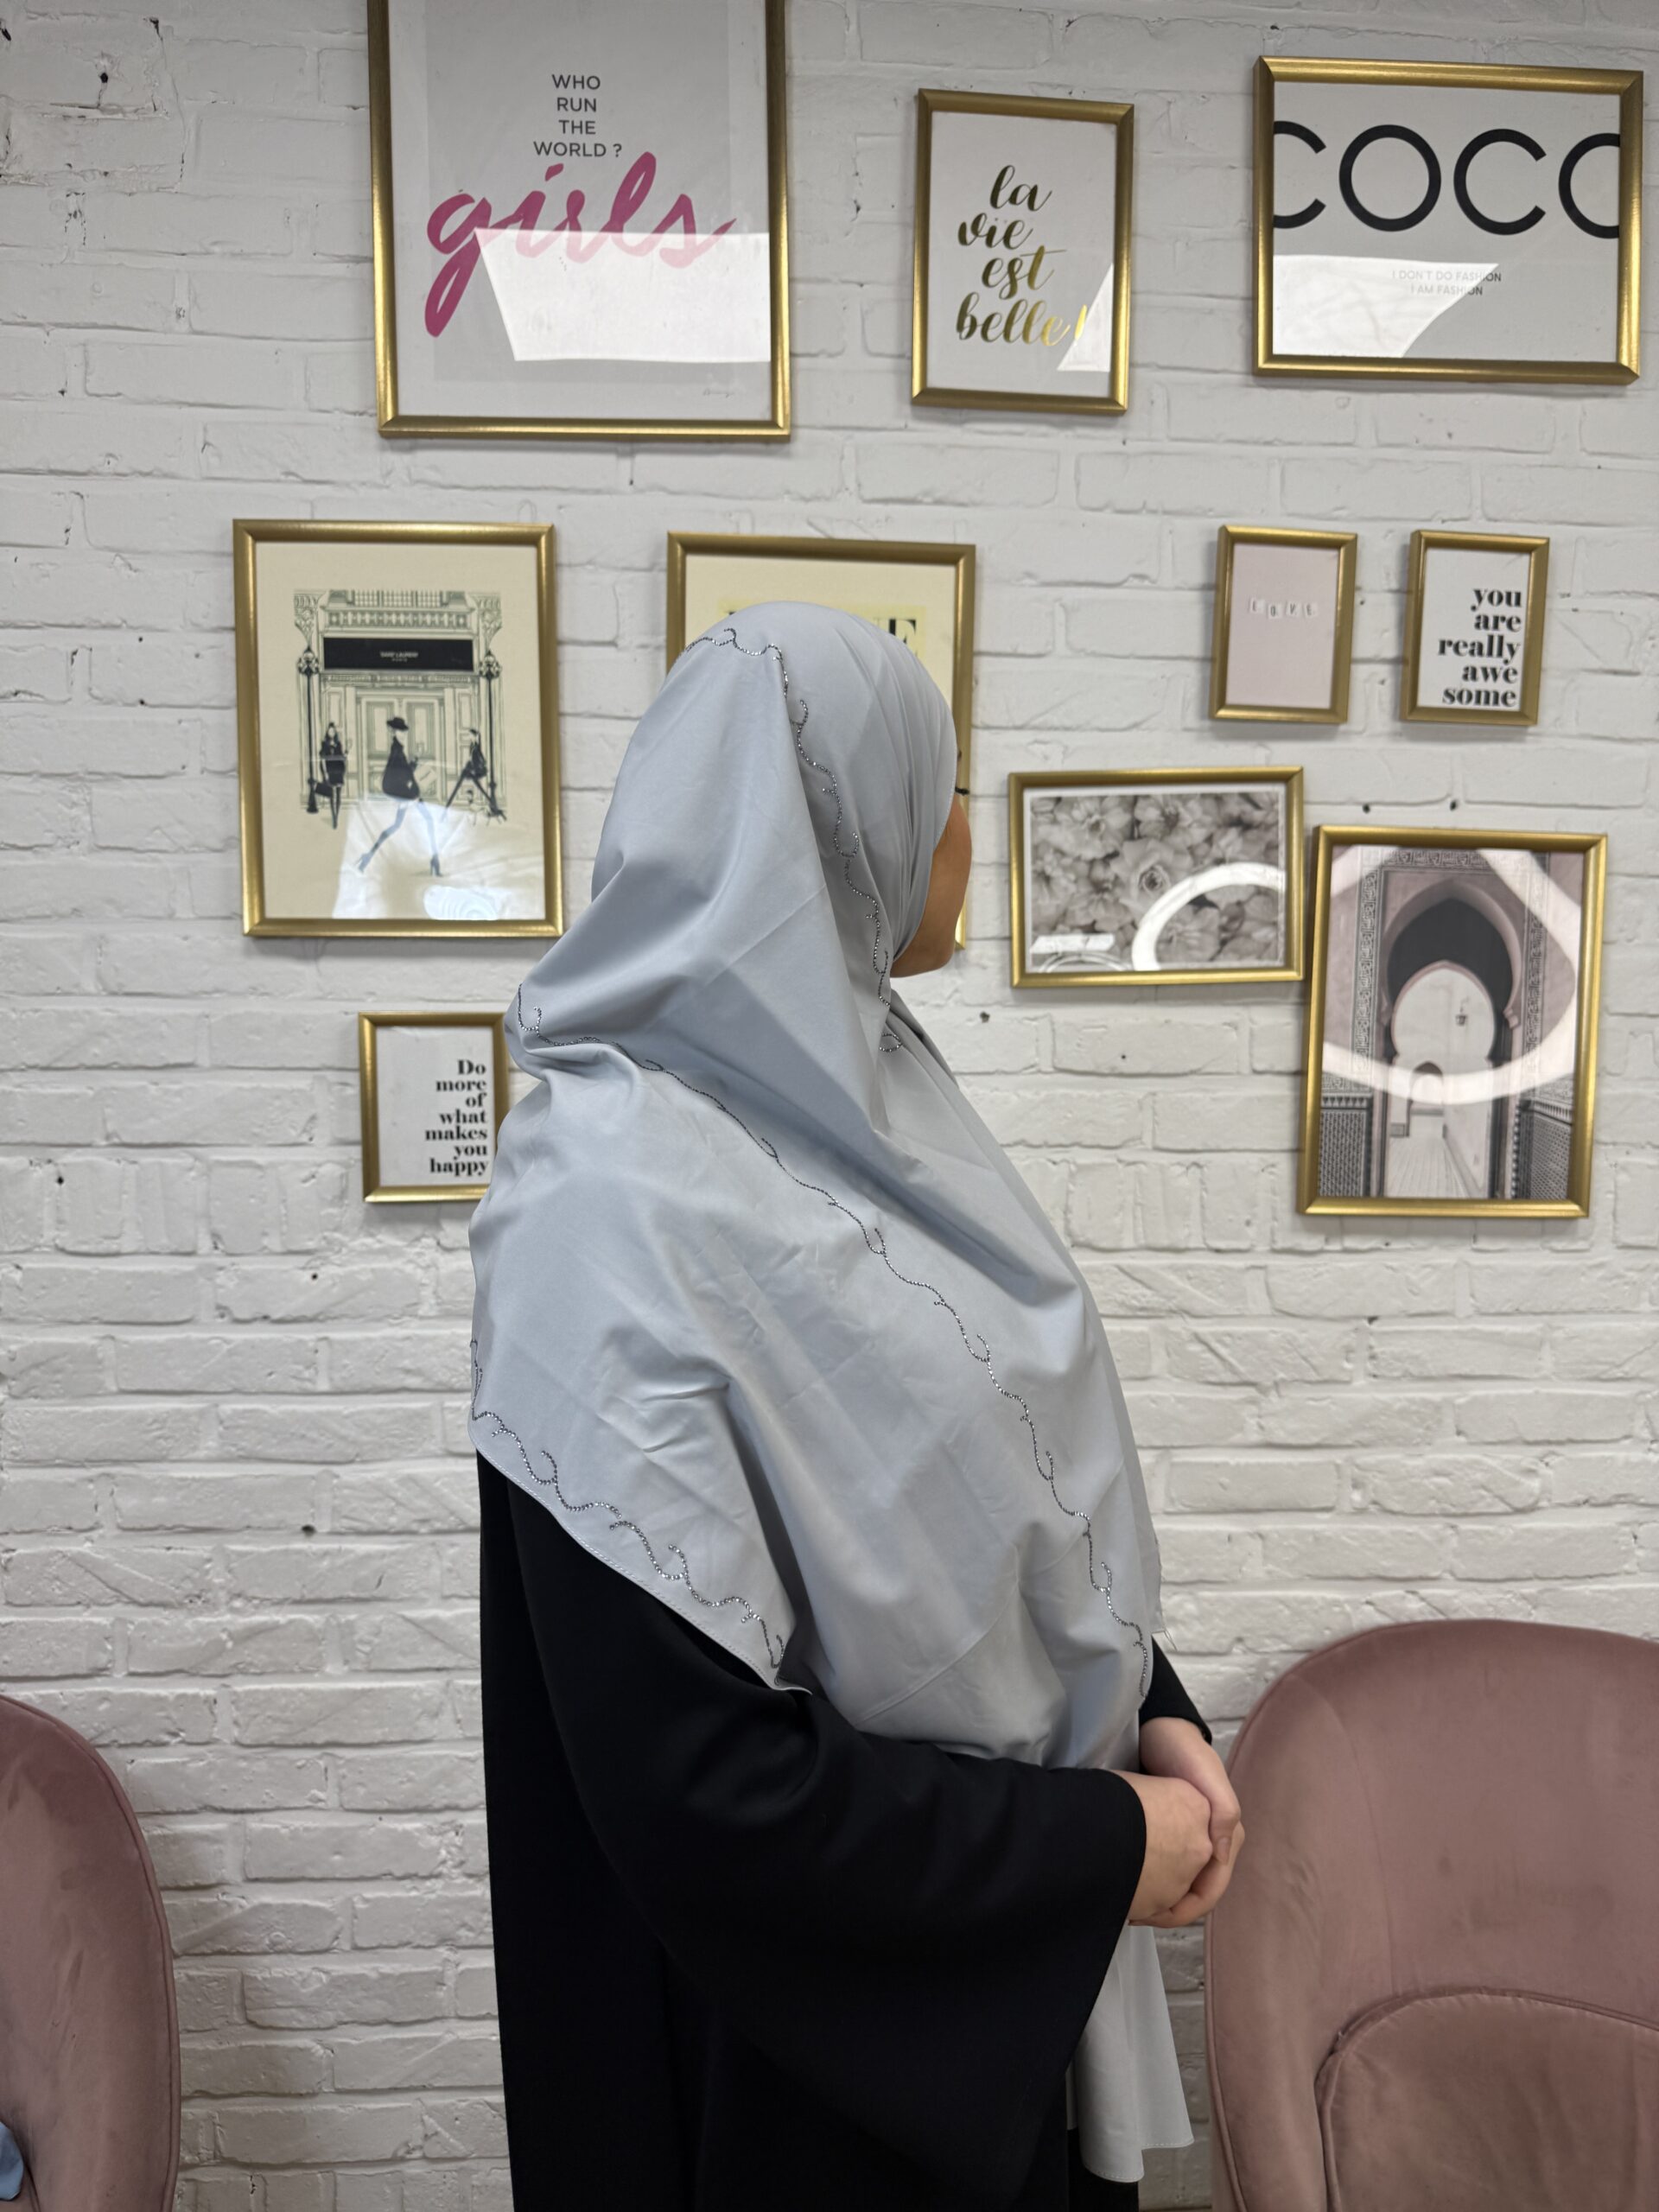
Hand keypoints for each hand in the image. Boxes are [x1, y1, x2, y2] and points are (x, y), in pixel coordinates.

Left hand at [1135, 1717, 1244, 1927]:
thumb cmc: (1183, 1750)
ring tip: (1131, 1904)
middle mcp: (1214, 1841)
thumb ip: (1223, 1814)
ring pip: (1180, 1883)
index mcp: (1228, 1835)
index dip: (1183, 1910)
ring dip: (1160, 1898)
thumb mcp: (1207, 1778)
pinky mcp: (1174, 1830)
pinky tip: (1132, 1881)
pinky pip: (1168, 1867)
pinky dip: (1153, 1880)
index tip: (1151, 1915)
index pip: (1210, 1891)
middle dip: (1168, 1909)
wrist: (1157, 1727)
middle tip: (1135, 1914)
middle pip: (1195, 1893)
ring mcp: (1194, 1837)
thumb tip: (1219, 1856)